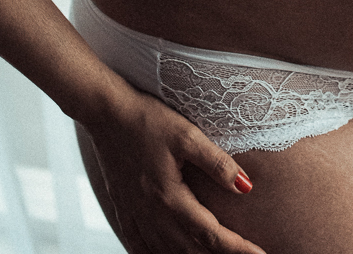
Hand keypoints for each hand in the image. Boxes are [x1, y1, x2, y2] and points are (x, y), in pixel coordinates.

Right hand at [85, 86, 265, 253]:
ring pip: (166, 253)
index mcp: (169, 198)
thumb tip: (246, 187)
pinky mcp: (124, 210)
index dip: (237, 248)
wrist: (106, 113)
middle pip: (190, 252)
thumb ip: (217, 162)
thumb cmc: (148, 119)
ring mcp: (134, 215)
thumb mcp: (187, 134)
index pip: (210, 234)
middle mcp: (150, 215)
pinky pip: (140, 247)